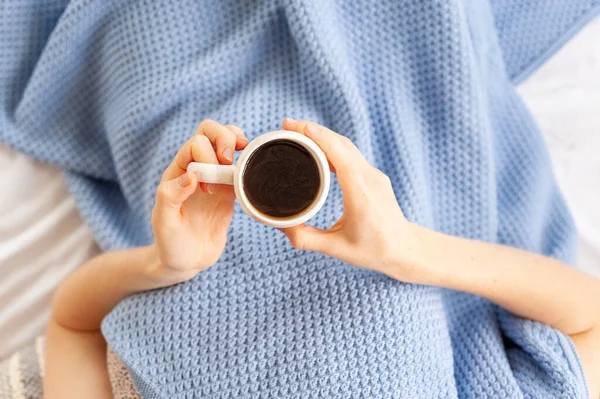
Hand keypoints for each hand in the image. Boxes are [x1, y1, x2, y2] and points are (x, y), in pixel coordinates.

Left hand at [151, 120, 247, 280]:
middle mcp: (197, 169)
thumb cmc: (170, 243)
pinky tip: (253, 176)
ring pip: (228, 143)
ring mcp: (215, 178)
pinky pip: (242, 167)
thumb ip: (171, 197)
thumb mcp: (164, 223)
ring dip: (238, 143)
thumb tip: (191, 174)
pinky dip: (250, 163)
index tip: (208, 189)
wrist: (186, 261)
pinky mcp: (230, 191)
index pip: (196, 143)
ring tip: (246, 160)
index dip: (207, 156)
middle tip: (229, 163)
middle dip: (224, 138)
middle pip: (211, 131)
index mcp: (178, 171)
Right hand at [281, 119, 425, 282]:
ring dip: (323, 135)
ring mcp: (374, 175)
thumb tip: (278, 224)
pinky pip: (351, 153)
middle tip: (287, 125)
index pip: (342, 158)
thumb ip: (305, 238)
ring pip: (347, 146)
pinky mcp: (373, 176)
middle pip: (342, 144)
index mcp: (361, 196)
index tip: (299, 128)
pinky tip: (316, 145)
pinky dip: (332, 144)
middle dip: (314, 131)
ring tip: (296, 131)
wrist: (404, 249)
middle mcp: (370, 180)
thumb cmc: (373, 250)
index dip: (322, 139)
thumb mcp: (335, 248)